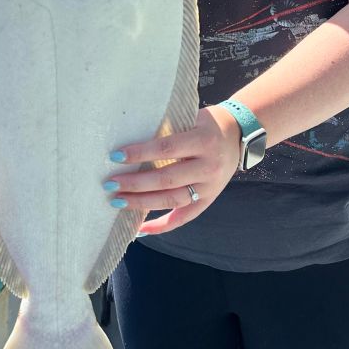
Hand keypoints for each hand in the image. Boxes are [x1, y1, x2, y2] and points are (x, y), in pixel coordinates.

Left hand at [104, 106, 241, 234]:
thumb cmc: (207, 123)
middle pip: (167, 179)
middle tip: (110, 184)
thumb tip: (130, 143)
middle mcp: (208, 167)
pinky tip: (141, 229)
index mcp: (203, 141)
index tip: (116, 156)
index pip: (166, 148)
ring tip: (117, 201)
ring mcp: (210, 187)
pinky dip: (162, 226)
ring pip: (172, 200)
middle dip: (135, 183)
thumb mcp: (191, 118)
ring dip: (142, 204)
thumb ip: (168, 130)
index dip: (140, 153)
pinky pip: (185, 217)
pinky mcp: (209, 199)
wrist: (239, 134)